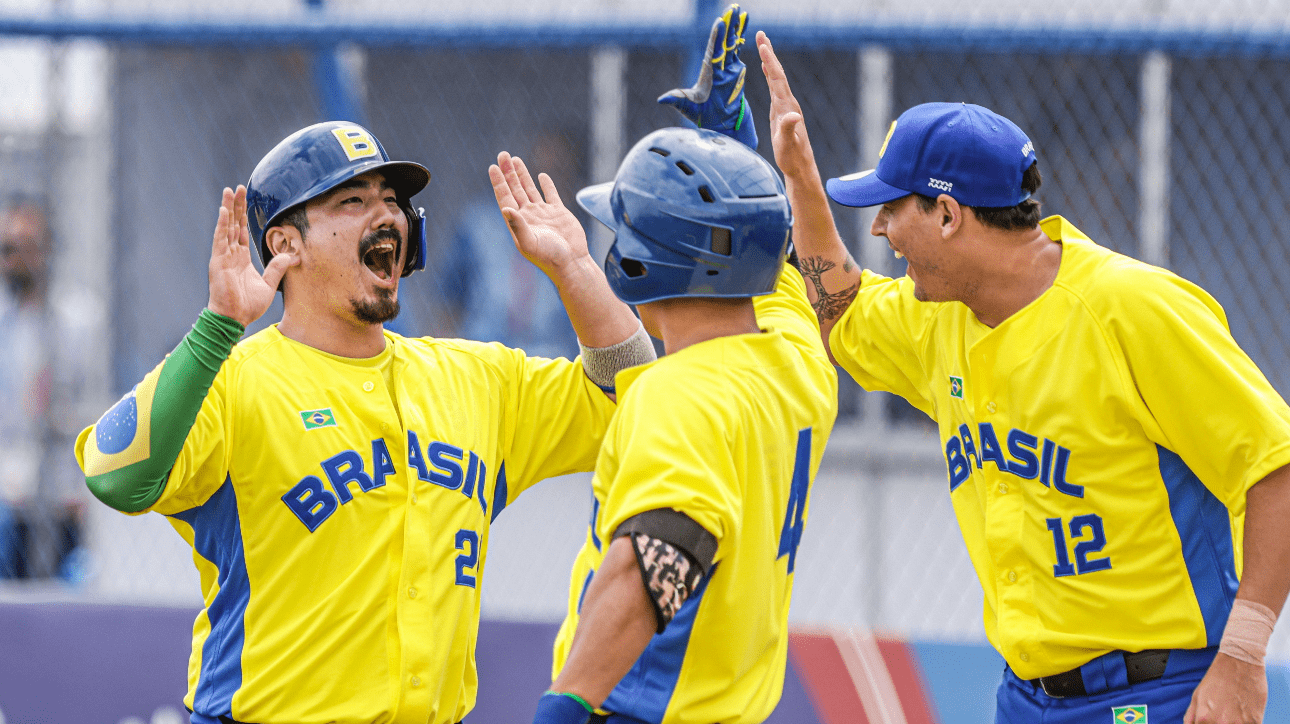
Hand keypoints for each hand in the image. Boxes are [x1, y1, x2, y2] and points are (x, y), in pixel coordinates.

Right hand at [206, 185, 296, 326]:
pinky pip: (220, 239)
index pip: (242, 231)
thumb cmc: (248, 305)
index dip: (243, 215)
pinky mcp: (218, 262)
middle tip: (238, 187)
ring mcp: (223, 256)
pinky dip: (222, 225)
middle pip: (234, 224)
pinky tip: (224, 211)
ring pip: (226, 227)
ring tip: (229, 191)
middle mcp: (230, 254)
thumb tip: (292, 256)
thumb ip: (278, 268)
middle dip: (236, 205)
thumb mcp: (268, 284)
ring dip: (228, 208)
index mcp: (241, 258)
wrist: (234, 319)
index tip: (245, 199)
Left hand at [489, 151, 588, 279]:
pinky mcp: (559, 213)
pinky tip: (541, 176)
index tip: (492, 166)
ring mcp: (544, 213)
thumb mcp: (529, 242)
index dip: (498, 182)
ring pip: (530, 189)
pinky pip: (551, 194)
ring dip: (522, 174)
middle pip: (515, 188)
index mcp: (518, 222)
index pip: (505, 197)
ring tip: (515, 159)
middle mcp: (529, 215)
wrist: (571, 262)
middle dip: (508, 172)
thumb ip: (517, 225)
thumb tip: (505, 208)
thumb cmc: (549, 257)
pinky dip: (546, 185)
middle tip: (502, 154)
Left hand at [658, 4, 756, 149]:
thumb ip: (677, 100)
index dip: (717, 37)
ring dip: (736, 29)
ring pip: (732, 45)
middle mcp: (717, 68)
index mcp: (708, 72)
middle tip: (732, 8)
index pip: (713, 51)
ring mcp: (728, 70)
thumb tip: (661, 99)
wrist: (720, 127)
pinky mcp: (737, 74)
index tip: (720, 22)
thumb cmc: (703, 118)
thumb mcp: (688, 108)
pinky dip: (743, 41)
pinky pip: (740, 54)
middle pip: (724, 43)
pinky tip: (746, 29)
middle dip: (728, 26)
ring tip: (741, 13)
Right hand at [757, 31, 816, 181]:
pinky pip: (775, 88)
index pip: (777, 79)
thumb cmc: (792, 157)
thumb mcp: (787, 144)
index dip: (770, 61)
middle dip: (769, 54)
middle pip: (777, 73)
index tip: (762, 45)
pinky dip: (770, 76)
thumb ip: (789, 129)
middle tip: (761, 35)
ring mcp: (785, 107)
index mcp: (787, 107)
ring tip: (763, 46)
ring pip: (776, 79)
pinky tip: (767, 71)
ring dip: (769, 62)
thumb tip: (793, 116)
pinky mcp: (782, 112)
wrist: (800, 167)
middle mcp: (788, 103)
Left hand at [1184, 653, 1266, 722]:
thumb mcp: (1197, 696)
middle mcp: (1221, 723)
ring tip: (1232, 712)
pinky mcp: (1255, 721)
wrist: (1240, 663)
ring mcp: (1240, 723)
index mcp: (1204, 718)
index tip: (1208, 721)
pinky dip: (1244, 723)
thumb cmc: (1218, 678)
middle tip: (1222, 715)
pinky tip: (1242, 713)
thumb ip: (1191, 717)